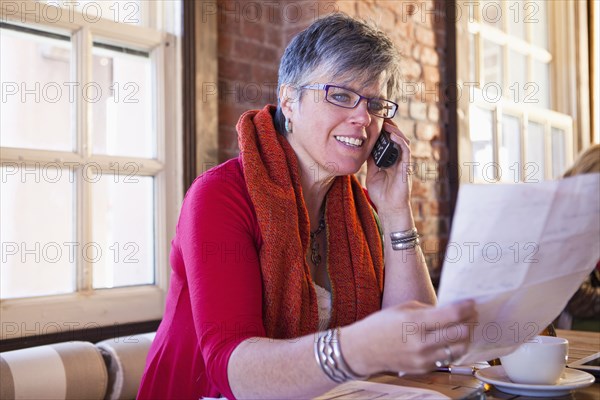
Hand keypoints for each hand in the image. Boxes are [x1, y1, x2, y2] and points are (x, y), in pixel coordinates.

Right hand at [345, 300, 477, 374]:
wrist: (364, 349)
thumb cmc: (381, 325)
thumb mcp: (403, 309)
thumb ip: (428, 310)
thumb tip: (451, 311)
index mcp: (414, 322)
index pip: (452, 315)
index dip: (466, 307)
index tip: (471, 302)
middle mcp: (421, 342)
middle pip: (462, 332)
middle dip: (469, 321)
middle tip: (470, 314)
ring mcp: (424, 358)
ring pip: (460, 348)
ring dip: (465, 336)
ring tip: (463, 327)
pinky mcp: (425, 368)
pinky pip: (449, 357)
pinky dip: (454, 347)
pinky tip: (451, 339)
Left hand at [365, 122, 412, 220]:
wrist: (389, 208)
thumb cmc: (381, 193)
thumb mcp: (372, 173)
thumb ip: (371, 161)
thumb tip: (364, 147)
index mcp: (391, 160)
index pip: (389, 142)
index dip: (385, 132)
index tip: (377, 122)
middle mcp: (399, 160)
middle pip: (397, 139)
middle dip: (391, 128)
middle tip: (382, 118)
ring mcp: (404, 163)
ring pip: (403, 142)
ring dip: (396, 132)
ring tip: (387, 123)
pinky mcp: (407, 167)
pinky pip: (406, 151)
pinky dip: (400, 142)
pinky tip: (393, 135)